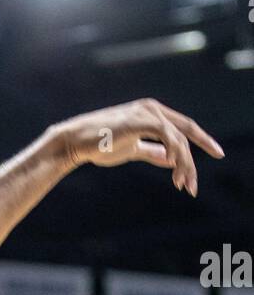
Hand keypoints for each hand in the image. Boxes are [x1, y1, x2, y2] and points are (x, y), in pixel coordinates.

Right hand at [52, 99, 223, 195]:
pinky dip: (175, 153)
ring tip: (181, 185)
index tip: (218, 154)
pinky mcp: (142, 120)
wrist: (77, 142)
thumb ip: (152, 152)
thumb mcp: (132, 149)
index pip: (184, 127)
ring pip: (179, 139)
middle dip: (196, 159)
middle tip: (194, 186)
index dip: (203, 140)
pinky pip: (168, 137)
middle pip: (186, 132)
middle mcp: (154, 109)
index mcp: (153, 113)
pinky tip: (173, 167)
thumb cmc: (100, 145)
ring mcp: (148, 112)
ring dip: (184, 165)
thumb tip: (171, 160)